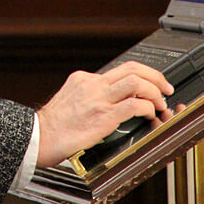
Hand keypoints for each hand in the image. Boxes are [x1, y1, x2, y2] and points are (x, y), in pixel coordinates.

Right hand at [36, 61, 174, 166]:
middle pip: (131, 68)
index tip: (150, 85)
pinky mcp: (103, 116)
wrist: (39, 136)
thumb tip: (108, 105)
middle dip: (154, 75)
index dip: (140, 76)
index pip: (119, 70)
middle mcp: (92, 84)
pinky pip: (134, 105)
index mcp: (84, 79)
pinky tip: (150, 114)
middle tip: (165, 86)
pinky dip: (147, 108)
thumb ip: (88, 98)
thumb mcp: (70, 100)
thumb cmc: (53, 126)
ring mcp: (98, 98)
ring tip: (161, 102)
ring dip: (155, 91)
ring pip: (136, 81)